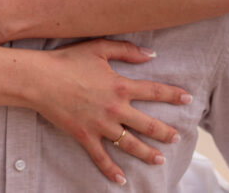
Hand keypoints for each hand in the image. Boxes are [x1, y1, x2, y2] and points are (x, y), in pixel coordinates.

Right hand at [32, 39, 190, 184]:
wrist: (39, 79)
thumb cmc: (67, 60)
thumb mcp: (98, 48)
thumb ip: (126, 50)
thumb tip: (152, 54)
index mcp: (120, 85)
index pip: (154, 92)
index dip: (173, 95)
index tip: (188, 99)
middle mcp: (115, 108)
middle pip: (148, 124)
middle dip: (165, 132)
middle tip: (176, 137)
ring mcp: (101, 125)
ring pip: (130, 144)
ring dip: (147, 153)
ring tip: (159, 159)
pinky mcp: (85, 136)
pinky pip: (101, 157)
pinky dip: (111, 170)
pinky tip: (121, 180)